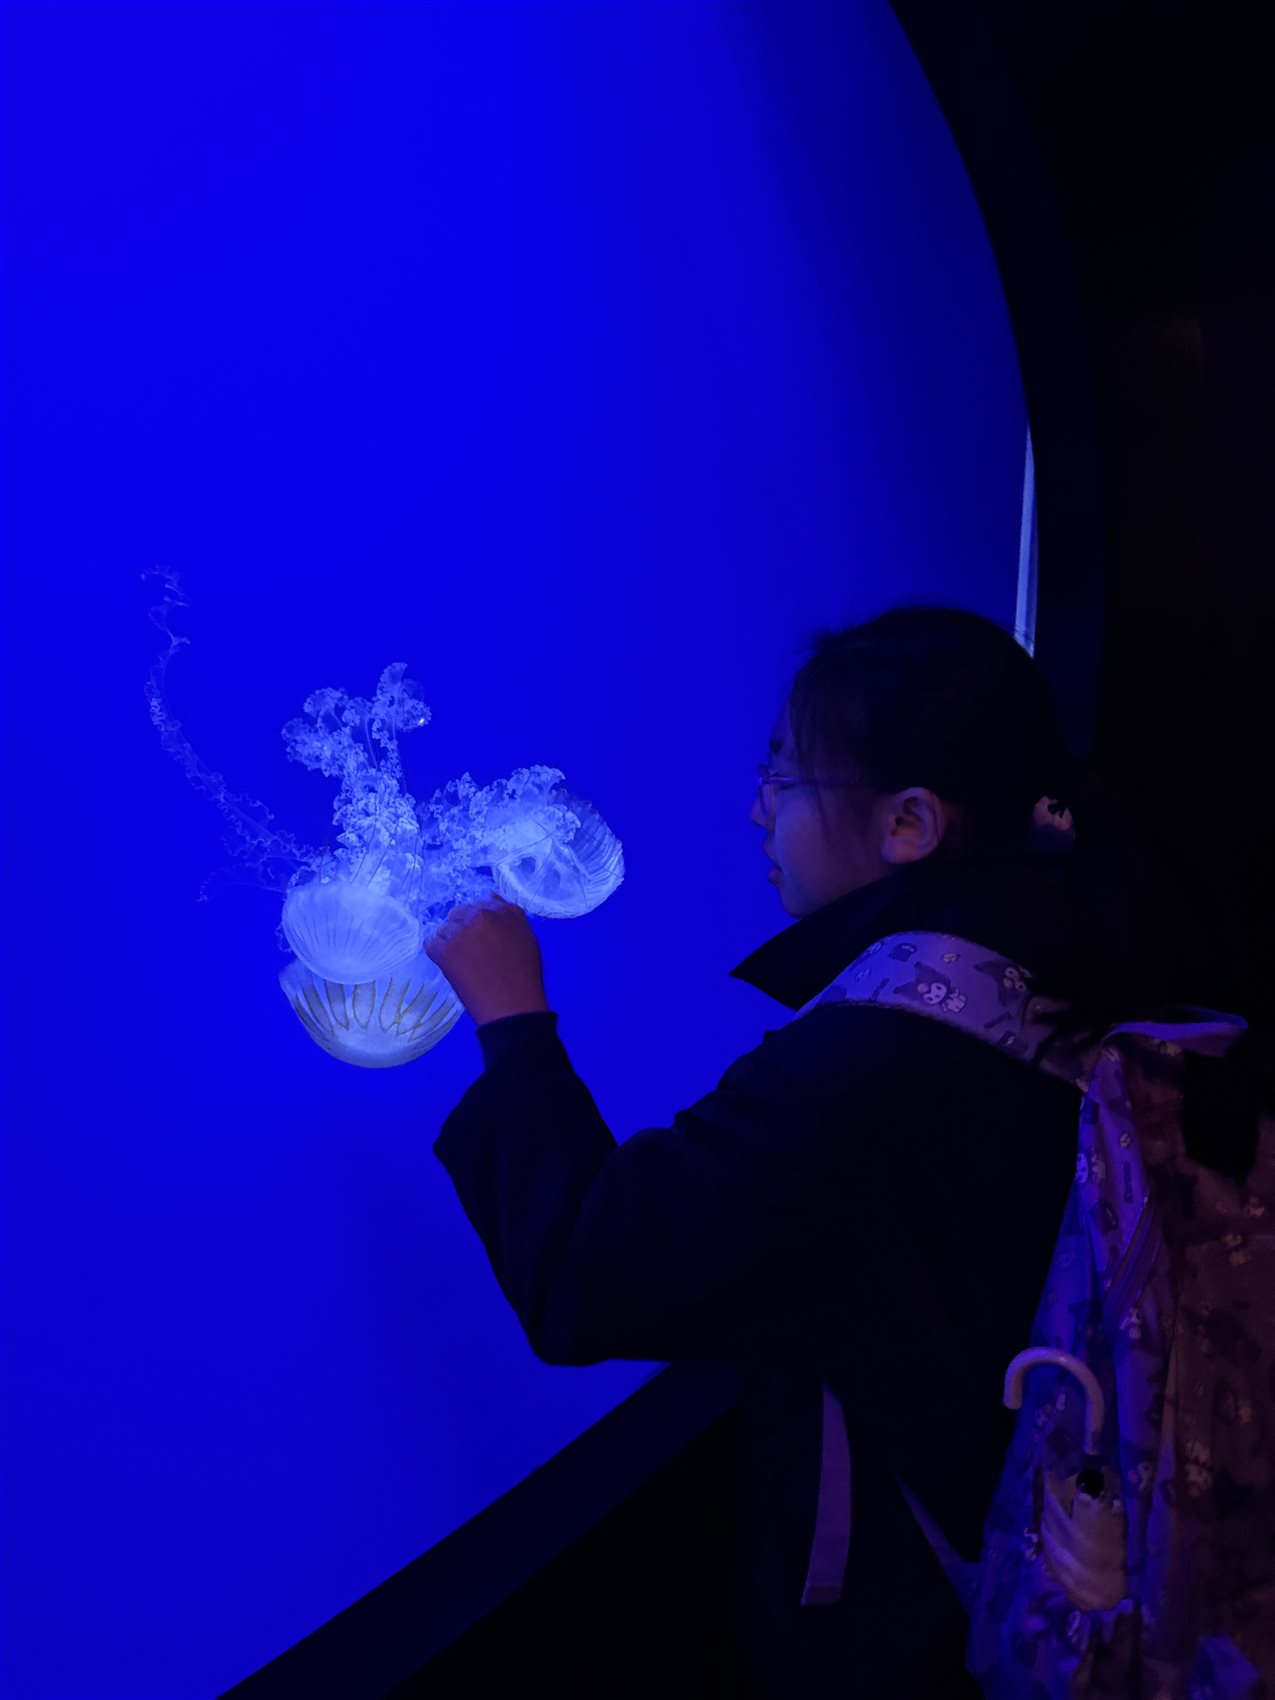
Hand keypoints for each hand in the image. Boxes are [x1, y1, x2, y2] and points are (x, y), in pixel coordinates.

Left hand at [424, 890, 549, 1025]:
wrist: (512, 1007)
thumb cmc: (525, 976)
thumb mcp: (527, 938)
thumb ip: (510, 915)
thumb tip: (491, 896)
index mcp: (502, 911)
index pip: (480, 906)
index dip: (478, 923)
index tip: (481, 940)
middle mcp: (480, 916)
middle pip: (459, 914)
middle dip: (462, 929)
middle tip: (470, 952)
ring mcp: (460, 933)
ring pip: (444, 928)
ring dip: (449, 941)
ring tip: (462, 962)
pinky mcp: (445, 951)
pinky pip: (431, 943)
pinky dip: (437, 953)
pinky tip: (449, 965)